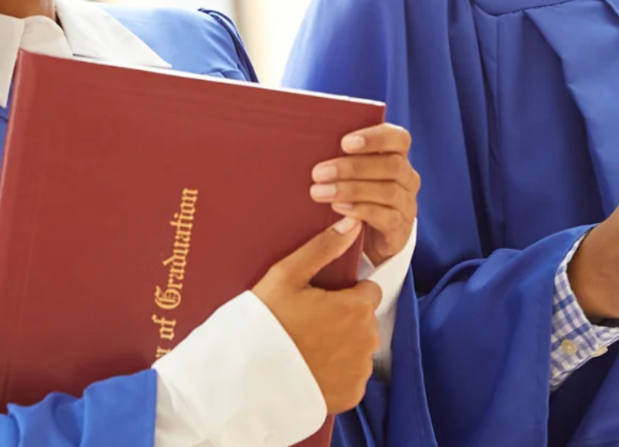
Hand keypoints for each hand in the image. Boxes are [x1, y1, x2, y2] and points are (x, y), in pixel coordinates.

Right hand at [252, 218, 380, 413]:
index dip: (348, 291)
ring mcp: (359, 371)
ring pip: (360, 348)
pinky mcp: (351, 396)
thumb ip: (324, 247)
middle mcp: (366, 341)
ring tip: (310, 343)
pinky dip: (338, 371)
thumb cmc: (267, 320)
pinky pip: (353, 376)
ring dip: (344, 344)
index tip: (324, 297)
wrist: (249, 376)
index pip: (369, 291)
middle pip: (366, 319)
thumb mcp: (288, 274)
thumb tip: (353, 223)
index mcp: (355, 308)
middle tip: (312, 319)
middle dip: (347, 317)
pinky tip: (313, 365)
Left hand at [310, 123, 418, 266]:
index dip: (374, 138)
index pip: (398, 138)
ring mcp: (406, 203)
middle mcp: (407, 177)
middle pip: (391, 165)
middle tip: (318, 173)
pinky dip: (361, 210)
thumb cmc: (353, 188)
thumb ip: (341, 154)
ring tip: (320, 192)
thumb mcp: (349, 168)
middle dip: (352, 167)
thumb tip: (311, 140)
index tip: (344, 143)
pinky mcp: (400, 229)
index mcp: (397, 154)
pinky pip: (386, 217)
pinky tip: (338, 208)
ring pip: (388, 191)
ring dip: (351, 190)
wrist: (368, 235)